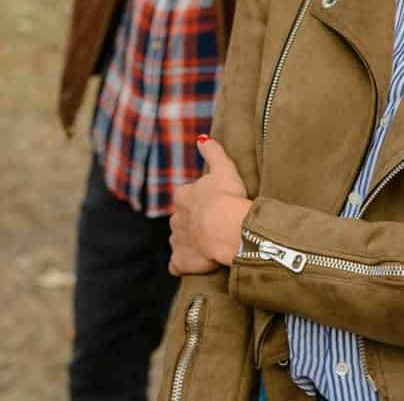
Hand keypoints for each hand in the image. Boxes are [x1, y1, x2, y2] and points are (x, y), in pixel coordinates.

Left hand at [168, 136, 251, 276]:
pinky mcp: (181, 261)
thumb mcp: (223, 168)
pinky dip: (181, 265)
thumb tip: (202, 138)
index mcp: (183, 196)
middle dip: (193, 222)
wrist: (226, 229)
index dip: (198, 201)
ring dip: (189, 243)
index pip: (185, 197)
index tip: (213, 205)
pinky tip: (191, 266)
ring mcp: (177, 241)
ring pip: (179, 240)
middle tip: (213, 226)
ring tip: (208, 246)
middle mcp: (176, 217)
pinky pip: (177, 265)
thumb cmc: (227, 197)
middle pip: (181, 219)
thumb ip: (213, 152)